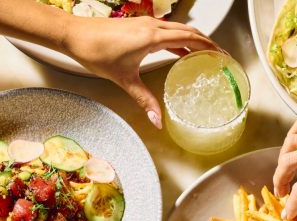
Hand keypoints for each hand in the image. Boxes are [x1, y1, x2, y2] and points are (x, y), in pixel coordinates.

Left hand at [59, 16, 219, 127]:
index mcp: (153, 37)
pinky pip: (166, 30)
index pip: (191, 38)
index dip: (210, 45)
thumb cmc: (95, 51)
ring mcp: (145, 23)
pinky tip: (178, 51)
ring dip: (193, 39)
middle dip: (207, 42)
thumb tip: (158, 120)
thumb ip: (145, 100)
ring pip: (178, 29)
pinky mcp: (138, 25)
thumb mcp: (124, 79)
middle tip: (220, 55)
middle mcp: (152, 26)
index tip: (222, 54)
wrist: (74, 35)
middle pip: (189, 31)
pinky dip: (178, 39)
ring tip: (204, 53)